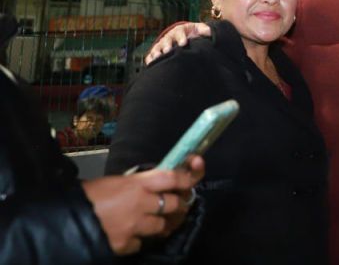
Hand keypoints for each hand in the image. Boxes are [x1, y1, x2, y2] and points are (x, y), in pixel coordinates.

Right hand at [83, 155, 204, 254]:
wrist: (64, 218)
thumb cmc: (86, 195)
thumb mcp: (114, 181)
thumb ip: (137, 183)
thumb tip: (153, 185)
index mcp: (136, 183)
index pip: (172, 177)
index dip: (186, 177)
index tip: (190, 178)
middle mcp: (140, 203)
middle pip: (174, 204)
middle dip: (176, 205)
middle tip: (173, 205)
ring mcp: (135, 226)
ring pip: (162, 226)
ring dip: (161, 224)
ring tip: (152, 222)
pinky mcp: (126, 244)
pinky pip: (142, 242)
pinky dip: (140, 239)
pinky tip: (131, 235)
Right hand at [145, 22, 210, 64]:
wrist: (184, 36)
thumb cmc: (192, 33)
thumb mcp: (198, 29)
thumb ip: (204, 29)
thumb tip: (209, 31)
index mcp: (179, 31)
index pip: (179, 33)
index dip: (181, 37)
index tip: (184, 43)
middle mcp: (169, 37)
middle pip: (167, 40)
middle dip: (167, 45)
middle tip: (168, 51)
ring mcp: (162, 44)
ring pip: (158, 48)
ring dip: (157, 52)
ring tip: (158, 57)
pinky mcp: (157, 52)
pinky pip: (151, 55)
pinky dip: (150, 59)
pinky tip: (150, 64)